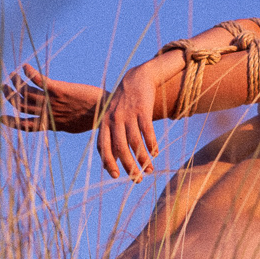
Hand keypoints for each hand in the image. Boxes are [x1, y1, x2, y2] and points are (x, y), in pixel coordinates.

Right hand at [0, 66, 103, 133]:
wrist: (105, 111)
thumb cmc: (93, 118)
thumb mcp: (74, 125)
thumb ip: (62, 123)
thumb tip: (59, 124)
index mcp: (51, 125)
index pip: (26, 126)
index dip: (12, 123)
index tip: (0, 118)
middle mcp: (48, 114)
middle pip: (22, 106)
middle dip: (10, 97)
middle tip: (3, 88)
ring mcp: (52, 102)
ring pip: (26, 93)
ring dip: (16, 83)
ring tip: (11, 75)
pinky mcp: (59, 90)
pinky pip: (39, 81)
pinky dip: (29, 73)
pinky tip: (25, 66)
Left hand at [96, 65, 159, 180]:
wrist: (137, 78)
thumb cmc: (124, 104)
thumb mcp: (112, 118)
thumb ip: (111, 139)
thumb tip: (109, 166)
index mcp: (105, 123)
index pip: (103, 146)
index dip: (108, 162)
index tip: (115, 176)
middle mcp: (114, 119)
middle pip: (120, 147)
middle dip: (129, 166)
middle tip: (138, 179)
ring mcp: (128, 114)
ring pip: (135, 142)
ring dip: (143, 159)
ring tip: (150, 170)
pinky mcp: (142, 109)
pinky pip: (147, 131)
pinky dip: (152, 144)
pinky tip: (156, 153)